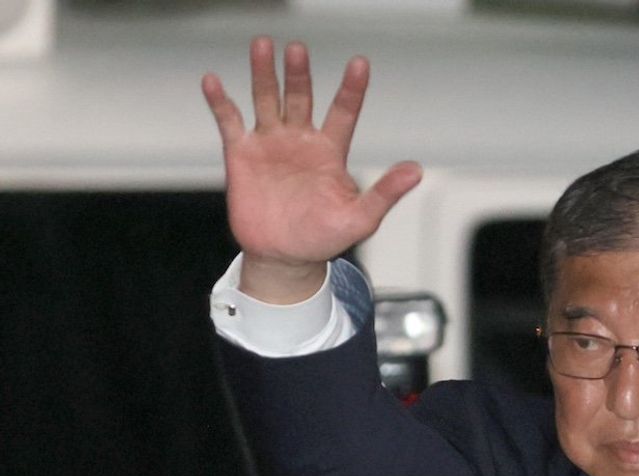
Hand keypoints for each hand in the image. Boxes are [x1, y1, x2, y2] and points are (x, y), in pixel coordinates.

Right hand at [201, 37, 422, 302]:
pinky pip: (230, 122)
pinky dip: (221, 101)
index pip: (344, 112)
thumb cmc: (324, 238)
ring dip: (264, 74)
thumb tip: (416, 171)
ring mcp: (270, 144)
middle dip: (298, 74)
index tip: (360, 64)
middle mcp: (300, 140)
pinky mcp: (242, 155)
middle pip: (300, 97)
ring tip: (262, 46)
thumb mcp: (360, 218)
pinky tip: (213, 81)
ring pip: (267, 100)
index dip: (351, 89)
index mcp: (330, 151)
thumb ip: (385, 193)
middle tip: (297, 50)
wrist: (285, 258)